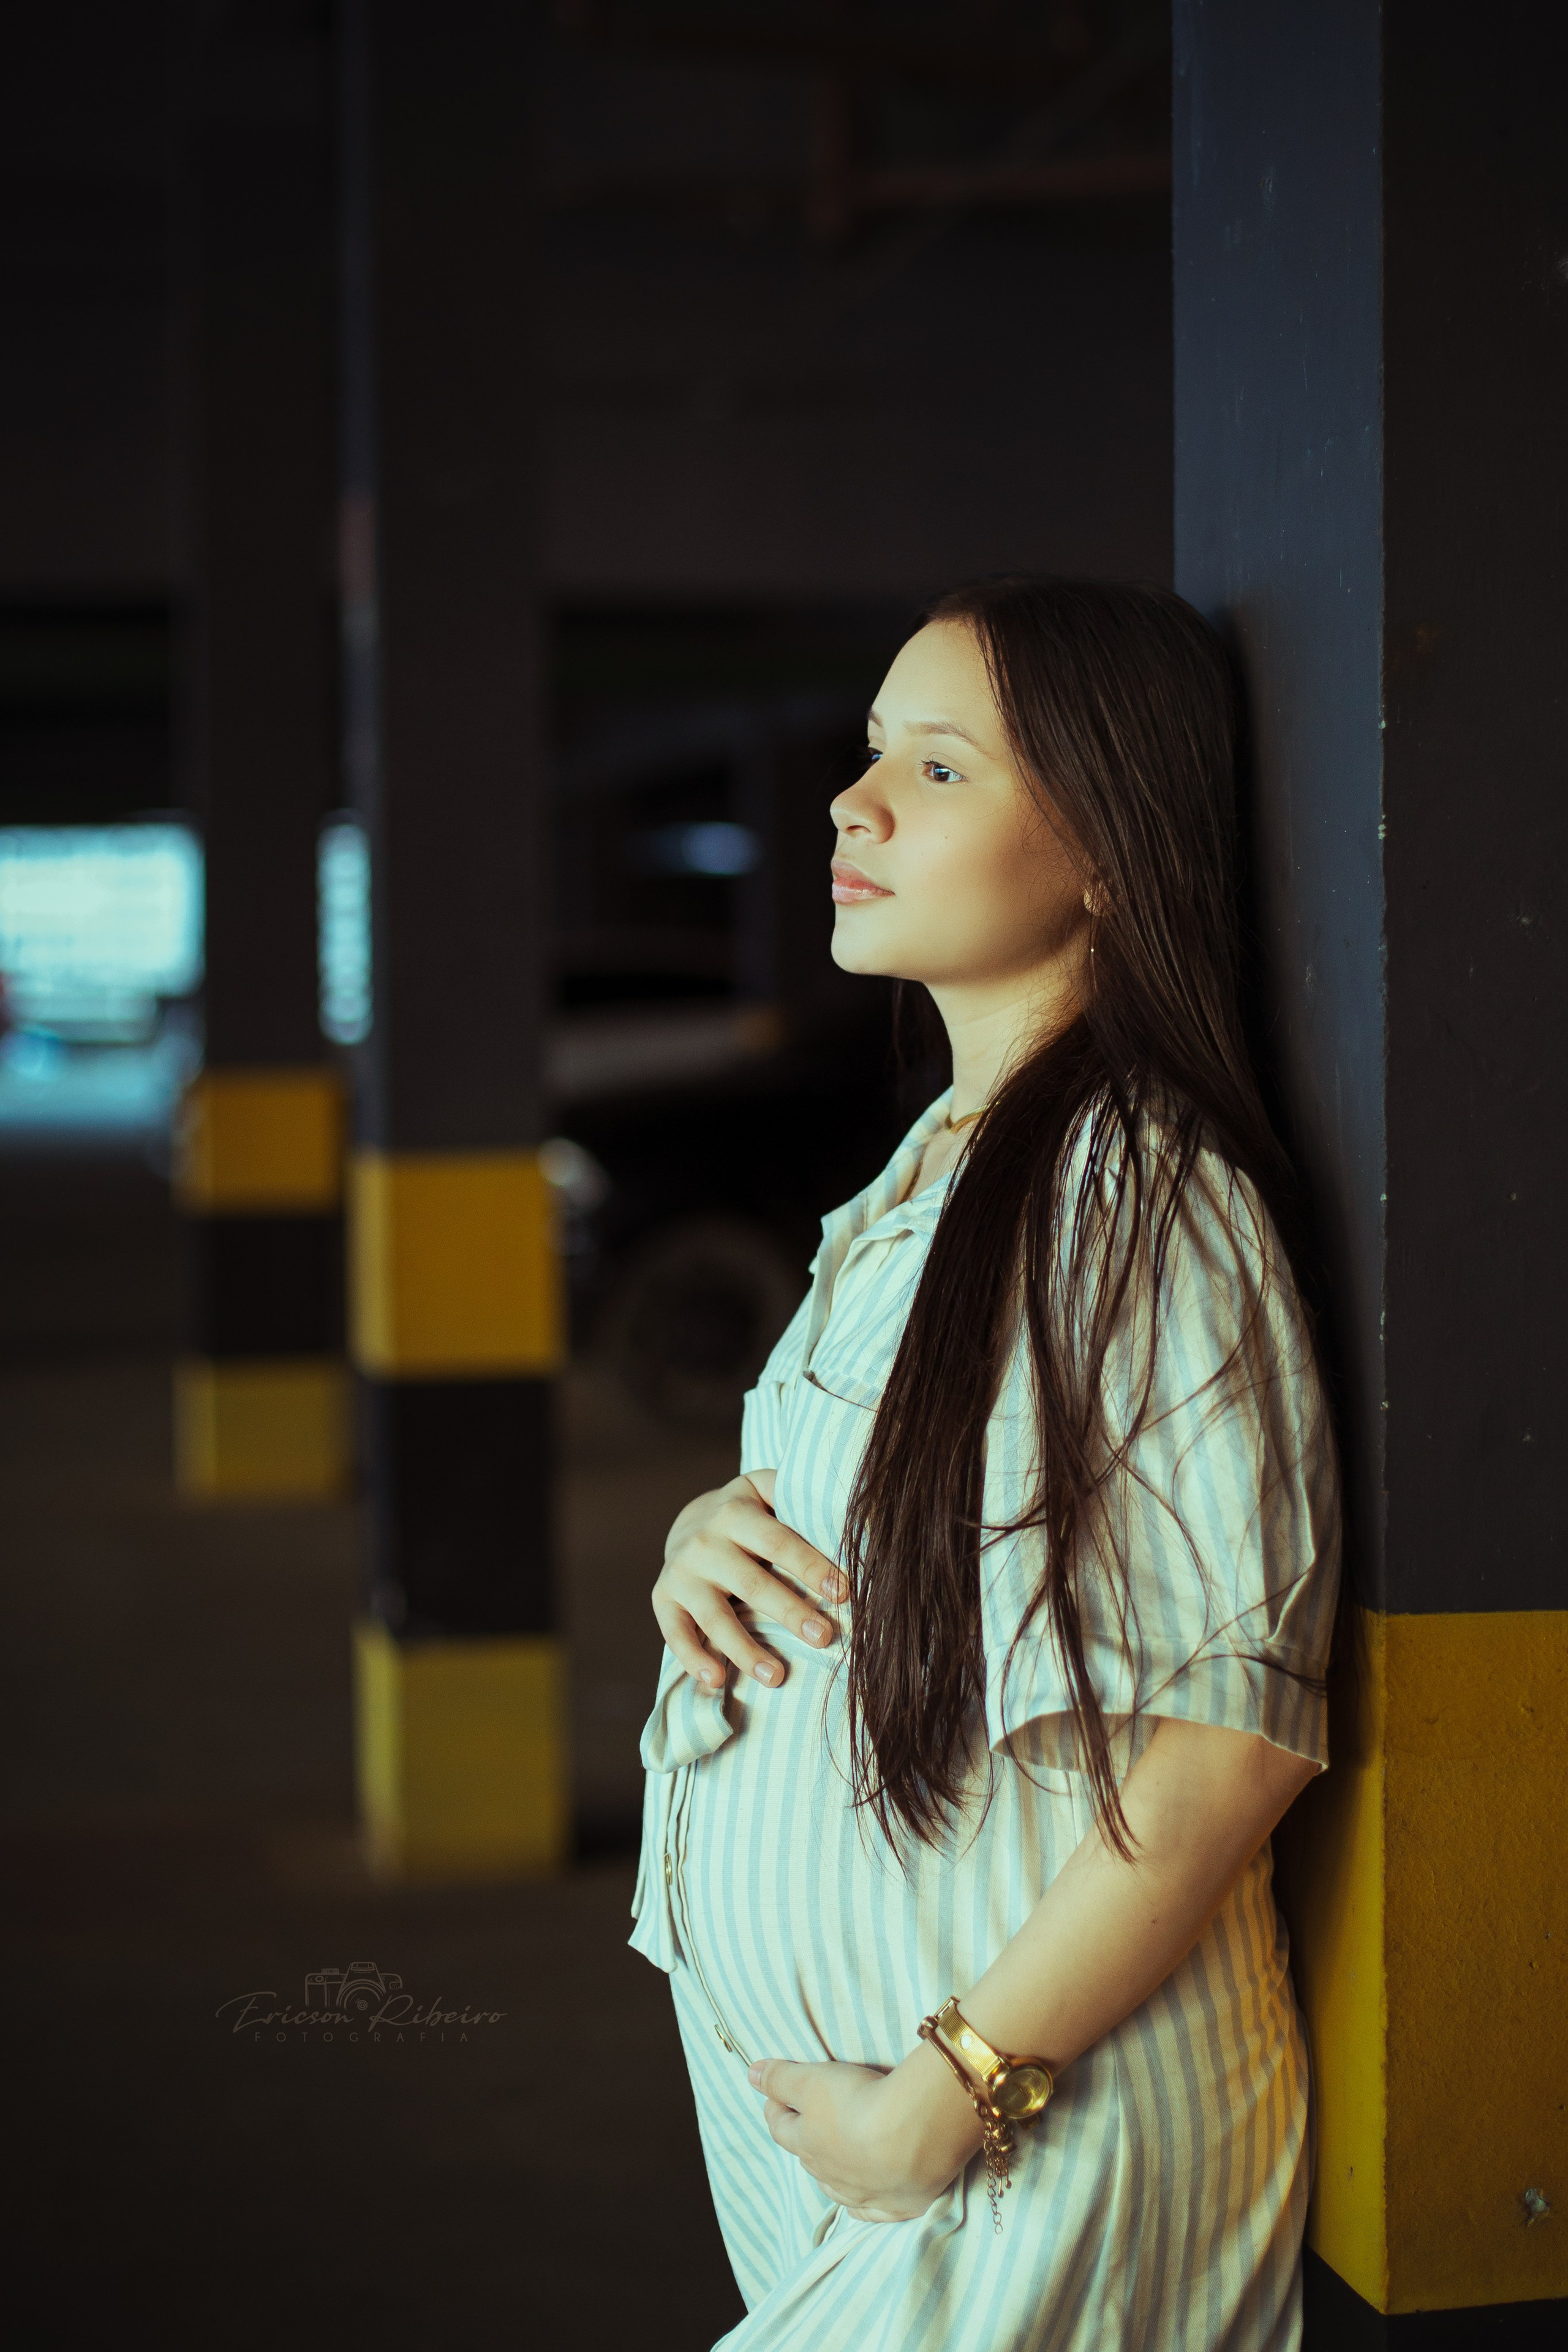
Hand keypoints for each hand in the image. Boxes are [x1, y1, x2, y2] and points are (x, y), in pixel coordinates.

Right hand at [653, 1469, 847, 1691]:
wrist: (689, 1521)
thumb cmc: (746, 1515)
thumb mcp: (765, 1492)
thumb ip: (795, 1498)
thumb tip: (849, 1520)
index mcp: (736, 1512)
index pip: (778, 1541)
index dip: (810, 1566)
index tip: (843, 1593)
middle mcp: (705, 1541)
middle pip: (751, 1583)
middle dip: (789, 1612)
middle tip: (823, 1638)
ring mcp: (682, 1572)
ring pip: (715, 1617)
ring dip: (746, 1650)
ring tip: (777, 1677)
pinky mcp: (663, 1599)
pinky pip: (676, 1634)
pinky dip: (693, 1659)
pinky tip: (717, 1680)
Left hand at [747, 2044, 980, 2224]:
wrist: (913, 2134)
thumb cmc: (857, 2102)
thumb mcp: (813, 2080)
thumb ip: (781, 2078)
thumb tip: (751, 2074)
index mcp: (807, 2145)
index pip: (781, 2128)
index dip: (776, 2109)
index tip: (775, 2097)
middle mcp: (830, 2176)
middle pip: (808, 2158)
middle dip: (805, 2140)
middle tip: (810, 2121)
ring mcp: (863, 2195)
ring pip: (837, 2187)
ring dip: (832, 2172)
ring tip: (836, 2157)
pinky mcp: (898, 2206)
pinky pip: (873, 2212)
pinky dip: (865, 2205)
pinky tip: (864, 2202)